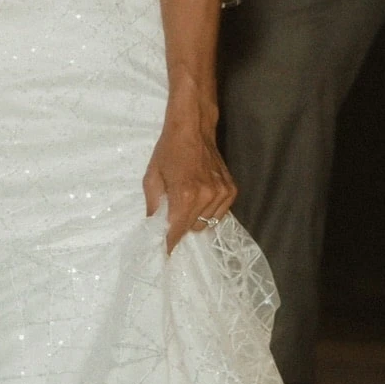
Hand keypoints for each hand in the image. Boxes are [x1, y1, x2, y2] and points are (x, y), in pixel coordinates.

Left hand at [143, 107, 235, 252]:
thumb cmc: (168, 151)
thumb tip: (153, 229)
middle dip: (180, 226)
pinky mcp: (231, 190)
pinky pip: (219, 213)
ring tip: (188, 199)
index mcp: (185, 195)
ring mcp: (222, 194)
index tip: (164, 255)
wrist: (193, 128)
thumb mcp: (152, 177)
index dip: (169, 244)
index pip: (177, 231)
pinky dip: (208, 211)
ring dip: (195, 218)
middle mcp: (206, 197)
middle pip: (192, 229)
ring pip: (206, 223)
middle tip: (173, 213)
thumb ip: (153, 206)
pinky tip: (201, 195)